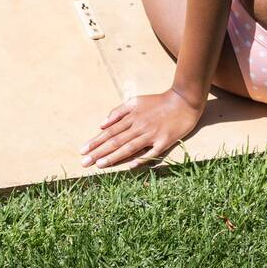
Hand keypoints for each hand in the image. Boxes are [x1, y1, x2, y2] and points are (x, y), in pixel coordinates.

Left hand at [80, 90, 203, 169]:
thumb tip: (102, 124)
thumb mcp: (136, 101)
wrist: (184, 101)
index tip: (82, 150)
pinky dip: (140, 159)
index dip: (95, 142)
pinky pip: (150, 152)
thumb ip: (118, 112)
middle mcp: (139, 126)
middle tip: (84, 162)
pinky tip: (129, 166)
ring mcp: (151, 134)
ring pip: (129, 147)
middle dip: (98, 152)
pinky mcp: (164, 141)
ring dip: (113, 157)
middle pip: (115, 141)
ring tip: (99, 165)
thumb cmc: (158, 102)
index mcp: (131, 116)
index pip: (109, 132)